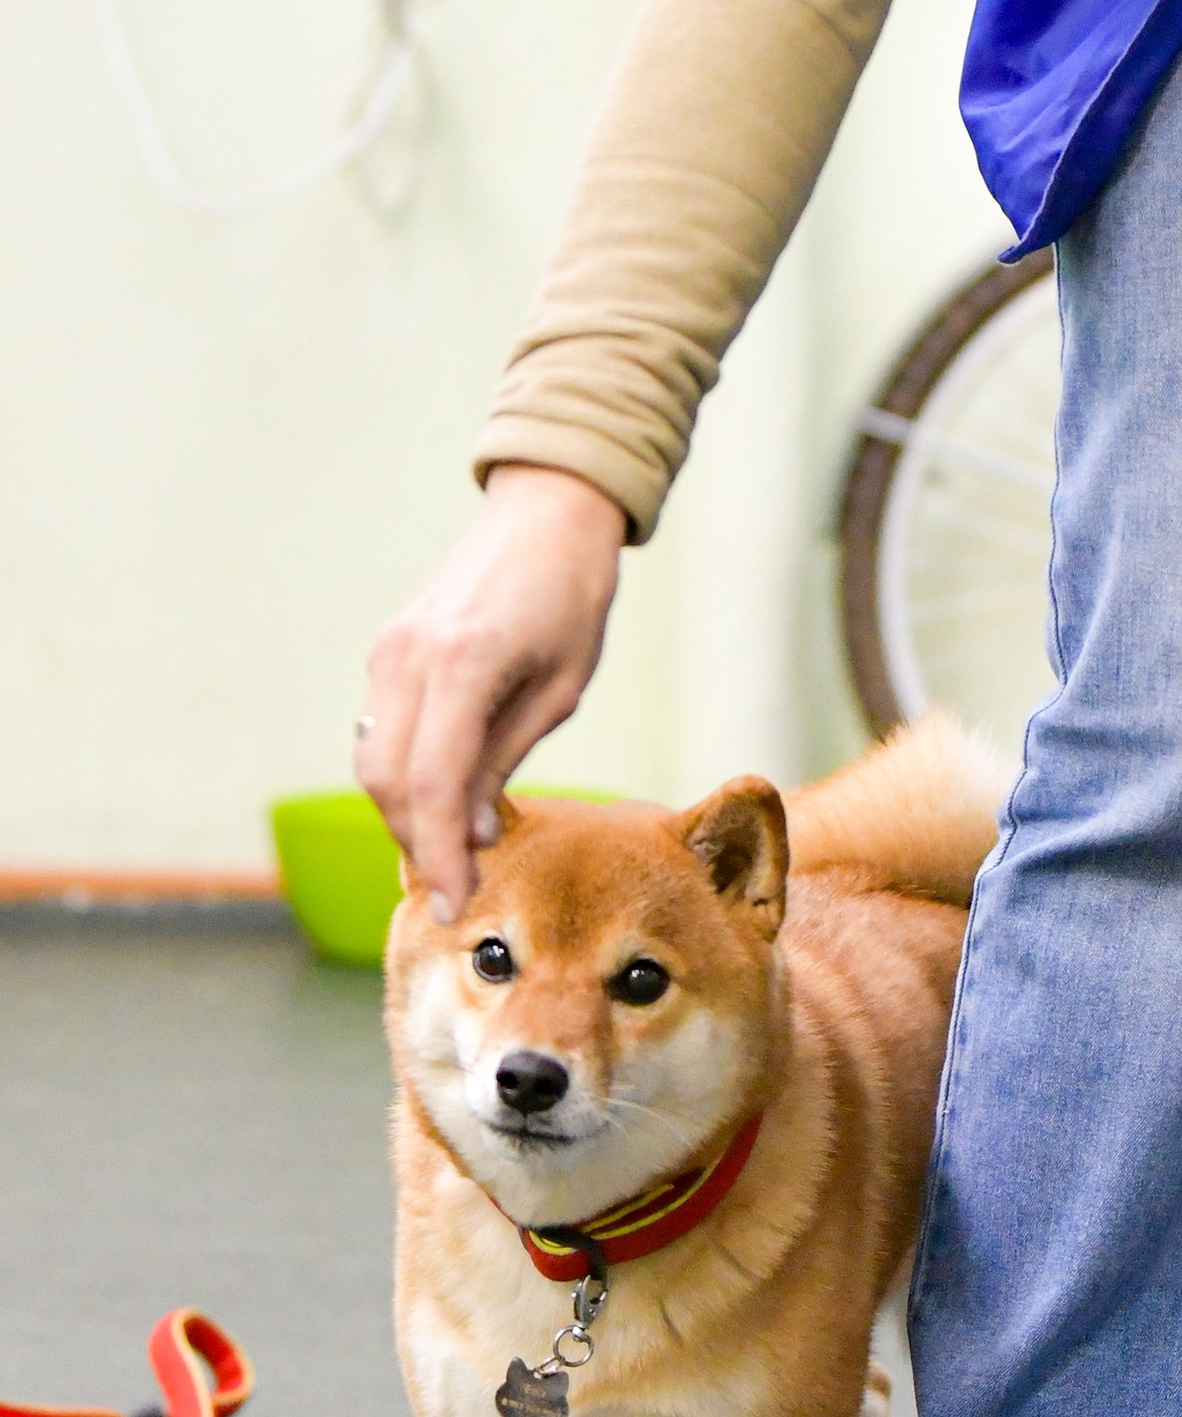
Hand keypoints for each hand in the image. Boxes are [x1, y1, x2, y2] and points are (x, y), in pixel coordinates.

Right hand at [359, 466, 627, 917]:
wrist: (547, 510)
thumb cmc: (574, 595)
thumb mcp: (560, 688)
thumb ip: (506, 757)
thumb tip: (472, 834)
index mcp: (465, 663)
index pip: (432, 785)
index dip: (441, 855)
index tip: (455, 906)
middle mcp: (412, 656)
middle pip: (387, 781)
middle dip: (418, 842)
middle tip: (459, 885)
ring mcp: (390, 649)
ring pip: (372, 759)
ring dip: (405, 812)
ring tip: (454, 847)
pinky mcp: (387, 647)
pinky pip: (380, 728)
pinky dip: (403, 773)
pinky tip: (443, 796)